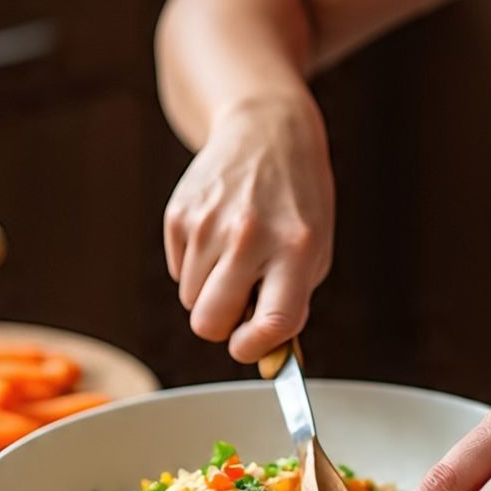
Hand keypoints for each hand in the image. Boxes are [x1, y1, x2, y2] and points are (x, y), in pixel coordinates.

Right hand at [164, 95, 334, 361]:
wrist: (267, 132)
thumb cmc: (296, 203)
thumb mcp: (314, 250)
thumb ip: (291, 303)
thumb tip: (263, 359)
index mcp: (295, 248)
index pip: (272, 323)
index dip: (254, 348)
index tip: (249, 346)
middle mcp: (250, 236)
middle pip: (209, 322)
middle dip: (221, 326)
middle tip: (239, 305)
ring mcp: (209, 223)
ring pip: (190, 300)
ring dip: (210, 291)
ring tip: (235, 255)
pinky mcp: (179, 213)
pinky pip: (176, 271)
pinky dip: (194, 266)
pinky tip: (217, 235)